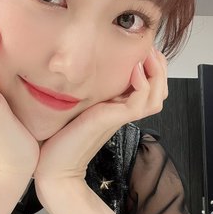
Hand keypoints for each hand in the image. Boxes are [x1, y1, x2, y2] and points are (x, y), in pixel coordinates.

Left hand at [34, 48, 167, 193]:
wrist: (53, 166)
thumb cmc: (58, 137)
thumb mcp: (74, 103)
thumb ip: (85, 87)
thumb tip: (79, 64)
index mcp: (118, 107)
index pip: (150, 86)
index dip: (153, 66)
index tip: (142, 47)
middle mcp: (123, 112)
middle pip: (160, 90)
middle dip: (160, 66)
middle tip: (149, 48)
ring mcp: (120, 117)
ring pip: (157, 96)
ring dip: (156, 72)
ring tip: (146, 55)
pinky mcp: (113, 120)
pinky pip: (140, 102)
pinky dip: (143, 84)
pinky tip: (133, 70)